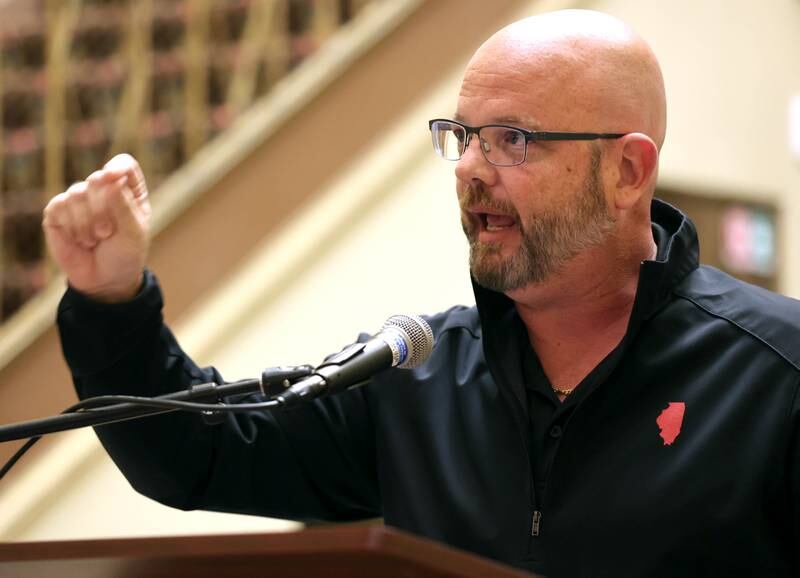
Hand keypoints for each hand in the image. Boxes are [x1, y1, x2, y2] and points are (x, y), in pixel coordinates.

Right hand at [43, 154, 151, 302]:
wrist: (105, 280)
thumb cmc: (125, 254)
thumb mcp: (133, 232)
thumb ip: (123, 205)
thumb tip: (110, 178)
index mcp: (128, 190)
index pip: (123, 164)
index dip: (117, 167)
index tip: (113, 177)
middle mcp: (103, 190)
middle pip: (97, 179)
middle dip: (102, 209)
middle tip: (108, 232)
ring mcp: (78, 199)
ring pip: (76, 193)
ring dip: (87, 223)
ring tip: (96, 240)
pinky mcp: (57, 211)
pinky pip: (59, 206)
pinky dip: (71, 227)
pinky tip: (80, 240)